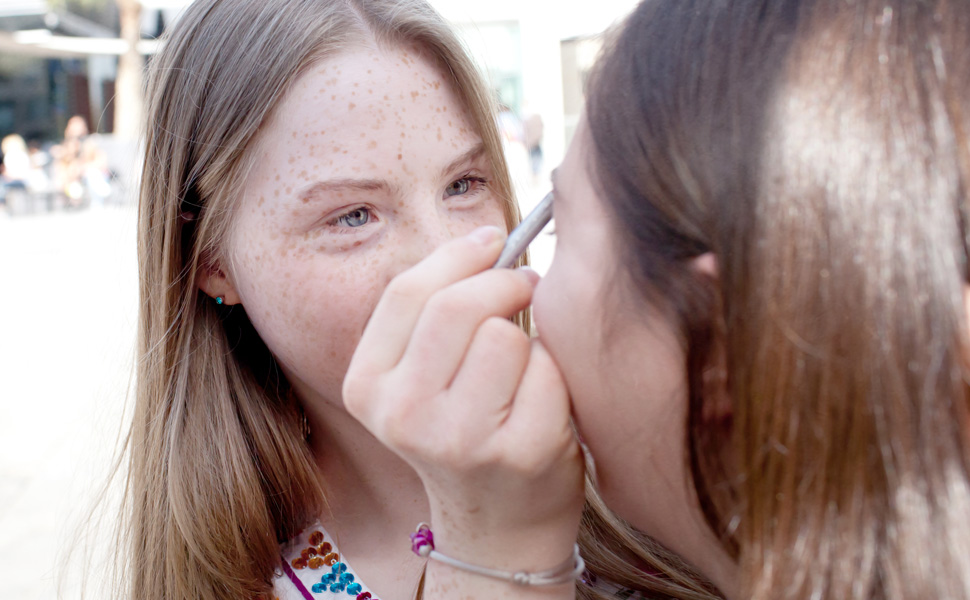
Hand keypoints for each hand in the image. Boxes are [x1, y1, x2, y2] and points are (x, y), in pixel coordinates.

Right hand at [343, 225, 583, 573]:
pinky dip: (554, 373)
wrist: (500, 526)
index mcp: (367, 387)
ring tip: (525, 366)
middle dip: (503, 282)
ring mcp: (459, 439)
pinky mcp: (517, 452)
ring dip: (528, 337)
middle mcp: (402, 416)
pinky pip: (546, 370)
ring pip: (504, 335)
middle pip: (457, 307)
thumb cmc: (467, 434)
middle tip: (526, 285)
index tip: (492, 240)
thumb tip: (487, 239)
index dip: (458, 255)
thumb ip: (435, 315)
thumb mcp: (422, 380)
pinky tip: (544, 401)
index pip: (407, 293)